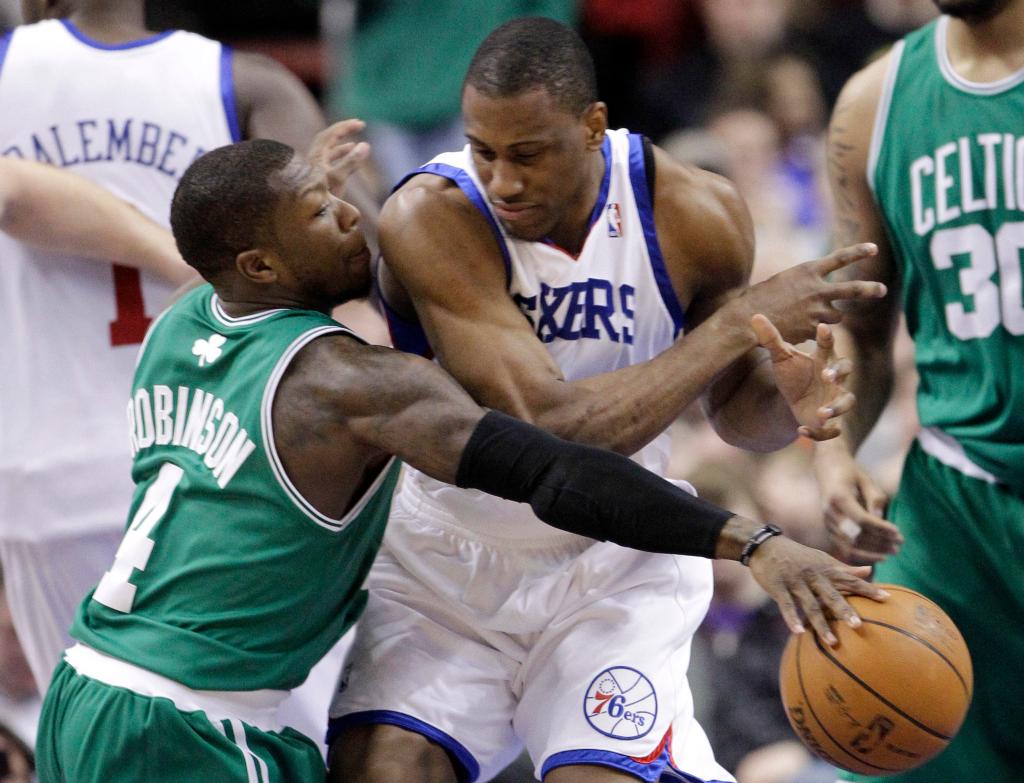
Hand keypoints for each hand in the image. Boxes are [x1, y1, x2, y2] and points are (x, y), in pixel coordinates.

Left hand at [307, 118, 370, 196]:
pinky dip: (340, 161)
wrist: (301, 217)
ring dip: (342, 147)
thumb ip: (351, 162)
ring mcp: (314, 173)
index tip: (360, 124)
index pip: (330, 135)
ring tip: (354, 146)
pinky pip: (329, 165)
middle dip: (343, 132)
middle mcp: (313, 162)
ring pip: (328, 153)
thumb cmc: (317, 198)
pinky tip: (347, 168)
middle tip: (357, 127)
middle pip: (327, 140)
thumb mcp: (337, 179)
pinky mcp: (316, 184)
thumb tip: (365, 145)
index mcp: (317, 157)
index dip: (345, 127)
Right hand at [733, 243, 885, 342]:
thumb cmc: (761, 297)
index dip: (858, 252)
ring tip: (813, 318)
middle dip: (870, 290)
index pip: (840, 258)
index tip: (874, 248)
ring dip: (830, 317)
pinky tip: (796, 330)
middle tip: (882, 290)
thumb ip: (806, 282)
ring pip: (838, 316)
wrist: (747, 318)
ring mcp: (816, 310)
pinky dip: (814, 331)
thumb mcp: (784, 280)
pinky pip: (821, 330)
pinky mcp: (812, 328)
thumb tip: (820, 286)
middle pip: (854, 289)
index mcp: (808, 270)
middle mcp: (816, 289)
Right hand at [747, 534, 887, 645]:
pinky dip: (792, 619)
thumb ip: (845, 568)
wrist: (765, 546)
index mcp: (826, 569)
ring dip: (821, 624)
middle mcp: (813, 576)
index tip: (887, 599)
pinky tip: (799, 633)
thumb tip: (870, 571)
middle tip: (859, 626)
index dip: (868, 589)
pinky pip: (786, 606)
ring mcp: (795, 582)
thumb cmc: (798, 556)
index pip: (850, 579)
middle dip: (845, 611)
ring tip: (833, 642)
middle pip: (832, 595)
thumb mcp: (822, 559)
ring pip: (810, 605)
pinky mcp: (778, 588)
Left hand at [751, 315, 852, 440]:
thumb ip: (771, 339)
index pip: (828, 345)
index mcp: (822, 359)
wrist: (794, 400)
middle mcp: (834, 379)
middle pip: (846, 371)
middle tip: (827, 375)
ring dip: (836, 408)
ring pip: (847, 402)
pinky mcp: (829, 421)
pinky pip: (831, 429)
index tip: (823, 328)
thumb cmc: (793, 374)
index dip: (827, 337)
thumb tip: (755, 316)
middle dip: (838, 373)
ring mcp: (834, 399)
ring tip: (821, 413)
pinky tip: (801, 430)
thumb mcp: (780, 357)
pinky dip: (819, 433)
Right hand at [814, 440, 902, 563]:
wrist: (828, 469)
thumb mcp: (866, 480)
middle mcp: (830, 513)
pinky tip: (879, 555)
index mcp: (838, 497)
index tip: (898, 531)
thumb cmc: (851, 473)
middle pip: (855, 536)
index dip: (881, 528)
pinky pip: (844, 549)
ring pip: (848, 547)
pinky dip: (862, 555)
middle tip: (900, 543)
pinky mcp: (829, 530)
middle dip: (879, 543)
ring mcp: (827, 523)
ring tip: (892, 551)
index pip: (861, 520)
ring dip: (872, 552)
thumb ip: (874, 498)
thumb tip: (880, 519)